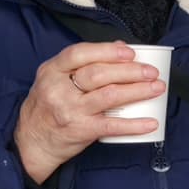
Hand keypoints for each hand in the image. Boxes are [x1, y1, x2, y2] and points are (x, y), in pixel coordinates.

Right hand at [12, 42, 165, 183]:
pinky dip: (134, 124)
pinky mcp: (81, 130)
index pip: (79, 54)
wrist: (31, 141)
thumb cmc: (48, 106)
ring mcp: (70, 110)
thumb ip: (82, 64)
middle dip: (130, 71)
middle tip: (151, 72)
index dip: (107, 51)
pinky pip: (112, 126)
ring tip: (157, 88)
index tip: (130, 53)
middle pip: (99, 74)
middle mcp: (59, 89)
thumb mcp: (54, 79)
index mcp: (52, 71)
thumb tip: (120, 47)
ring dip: (138, 91)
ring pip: (109, 96)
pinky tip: (151, 122)